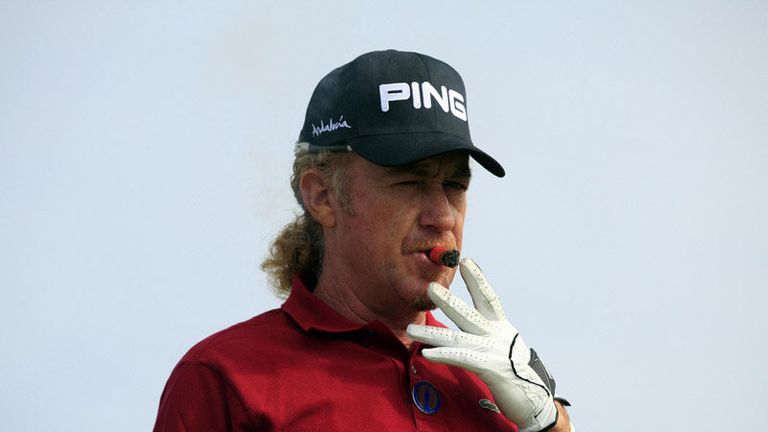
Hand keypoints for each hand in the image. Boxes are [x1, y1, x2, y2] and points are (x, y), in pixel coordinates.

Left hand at [407, 258, 558, 431]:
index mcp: (501, 327)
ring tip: (411, 330)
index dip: (477, 279)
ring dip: (432, 333)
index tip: (465, 261)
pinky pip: (462, 359)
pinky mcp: (490, 370)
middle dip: (448, 301)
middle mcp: (497, 335)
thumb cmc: (516, 372)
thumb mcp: (504, 346)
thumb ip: (487, 333)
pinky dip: (444, 355)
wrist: (535, 400)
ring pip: (457, 338)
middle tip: (430, 287)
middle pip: (468, 314)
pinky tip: (427, 353)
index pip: (488, 298)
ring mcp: (493, 351)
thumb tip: (469, 322)